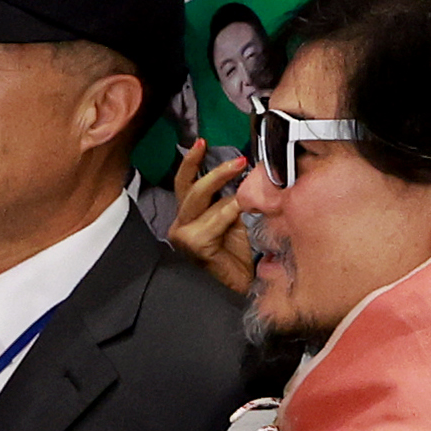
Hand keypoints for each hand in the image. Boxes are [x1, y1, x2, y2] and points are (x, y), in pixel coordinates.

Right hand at [168, 138, 252, 297]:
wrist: (244, 287)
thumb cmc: (243, 256)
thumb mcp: (238, 220)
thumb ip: (234, 200)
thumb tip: (249, 175)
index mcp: (190, 217)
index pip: (185, 184)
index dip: (192, 162)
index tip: (201, 142)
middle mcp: (181, 224)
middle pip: (188, 188)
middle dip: (212, 170)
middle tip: (238, 160)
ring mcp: (184, 235)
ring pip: (201, 199)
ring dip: (224, 184)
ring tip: (245, 172)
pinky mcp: (195, 245)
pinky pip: (216, 217)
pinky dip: (231, 210)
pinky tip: (245, 208)